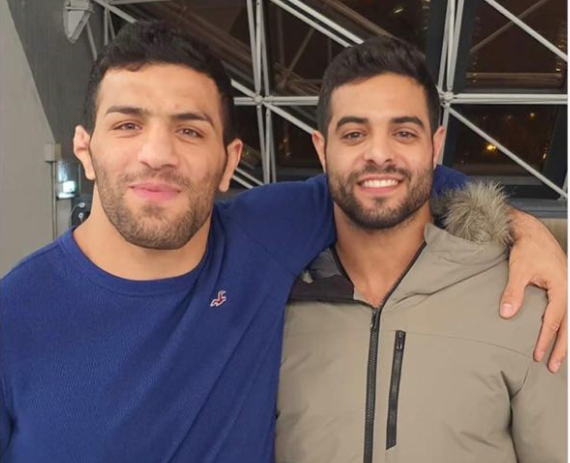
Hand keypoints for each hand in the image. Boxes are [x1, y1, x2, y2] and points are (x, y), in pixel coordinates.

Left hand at [500, 208, 566, 372]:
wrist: (532, 231)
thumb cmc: (527, 248)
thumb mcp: (518, 270)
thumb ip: (513, 292)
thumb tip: (506, 314)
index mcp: (562, 288)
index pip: (554, 320)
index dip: (546, 340)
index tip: (538, 356)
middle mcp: (569, 290)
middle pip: (567, 326)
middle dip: (561, 348)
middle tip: (554, 368)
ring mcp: (567, 289)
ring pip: (568, 321)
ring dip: (563, 340)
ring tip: (557, 359)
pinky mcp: (561, 288)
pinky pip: (564, 312)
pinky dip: (561, 327)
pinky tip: (555, 336)